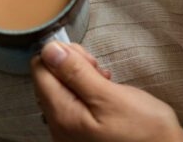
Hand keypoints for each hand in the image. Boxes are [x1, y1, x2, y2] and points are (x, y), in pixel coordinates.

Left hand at [31, 41, 182, 141]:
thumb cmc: (142, 128)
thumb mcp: (109, 95)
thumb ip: (76, 72)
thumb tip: (49, 50)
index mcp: (62, 116)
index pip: (40, 71)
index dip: (62, 55)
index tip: (87, 59)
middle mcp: (58, 126)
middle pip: (49, 79)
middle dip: (71, 65)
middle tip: (99, 69)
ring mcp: (68, 131)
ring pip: (61, 88)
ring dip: (81, 75)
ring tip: (104, 79)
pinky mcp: (80, 132)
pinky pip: (72, 101)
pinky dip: (86, 89)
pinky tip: (104, 89)